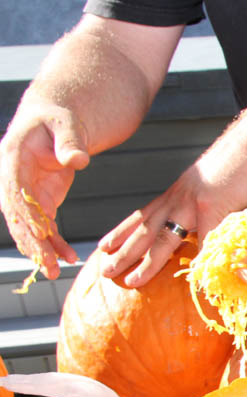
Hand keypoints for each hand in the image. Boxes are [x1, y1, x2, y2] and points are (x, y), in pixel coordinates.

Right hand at [0, 99, 88, 277]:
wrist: (54, 122)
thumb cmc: (59, 119)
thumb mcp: (65, 125)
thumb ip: (70, 141)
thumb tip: (78, 160)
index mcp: (12, 158)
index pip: (15, 191)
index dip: (26, 214)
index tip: (41, 235)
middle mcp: (11, 178)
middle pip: (18, 215)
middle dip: (31, 242)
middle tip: (46, 267)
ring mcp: (24, 192)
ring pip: (28, 226)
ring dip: (40, 250)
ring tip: (54, 272)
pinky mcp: (39, 200)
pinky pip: (44, 226)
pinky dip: (54, 243)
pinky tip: (68, 258)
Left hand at [95, 127, 246, 286]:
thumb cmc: (236, 165)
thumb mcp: (211, 190)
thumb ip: (206, 212)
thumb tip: (208, 232)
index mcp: (175, 195)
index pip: (142, 216)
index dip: (123, 233)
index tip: (105, 248)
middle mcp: (177, 199)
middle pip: (144, 229)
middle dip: (123, 252)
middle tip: (104, 272)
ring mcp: (193, 203)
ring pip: (163, 237)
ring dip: (147, 262)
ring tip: (133, 281)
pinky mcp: (213, 206)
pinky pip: (205, 240)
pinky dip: (200, 260)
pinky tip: (195, 277)